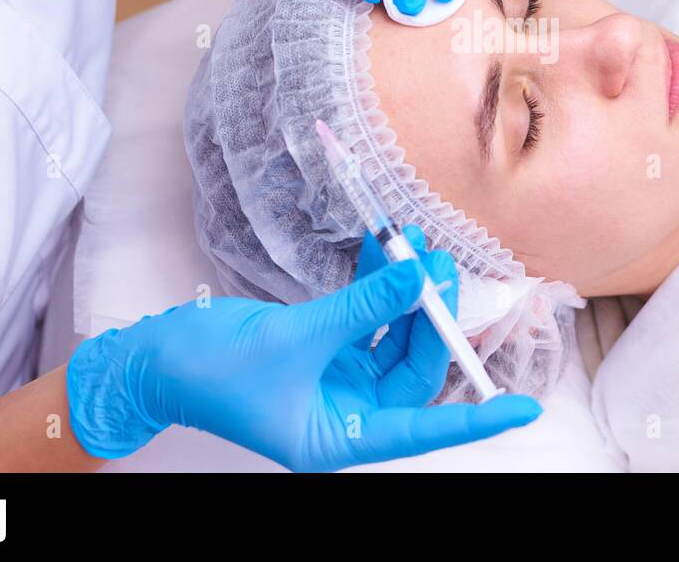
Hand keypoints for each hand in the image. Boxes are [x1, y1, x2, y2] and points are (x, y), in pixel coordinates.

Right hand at [66, 226, 539, 470]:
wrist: (153, 360)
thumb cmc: (212, 372)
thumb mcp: (296, 339)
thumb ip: (363, 308)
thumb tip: (420, 276)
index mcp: (342, 436)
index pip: (426, 428)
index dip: (477, 418)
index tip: (525, 409)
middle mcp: (347, 411)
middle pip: (413, 367)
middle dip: (431, 316)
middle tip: (441, 263)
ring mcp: (335, 377)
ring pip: (392, 335)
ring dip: (404, 291)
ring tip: (416, 242)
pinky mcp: (321, 346)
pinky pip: (363, 315)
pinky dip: (374, 284)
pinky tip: (382, 248)